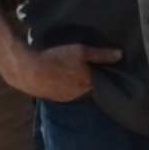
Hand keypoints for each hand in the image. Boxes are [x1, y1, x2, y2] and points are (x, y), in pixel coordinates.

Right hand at [0, 40, 114, 105]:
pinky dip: (65, 85)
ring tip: (72, 70)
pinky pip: (65, 91)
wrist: (28, 71)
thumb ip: (101, 55)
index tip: (103, 65)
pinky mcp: (55, 98)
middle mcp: (81, 94)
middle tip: (86, 65)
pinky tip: (60, 76)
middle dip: (90, 76)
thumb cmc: (56, 59)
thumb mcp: (80, 51)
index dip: (103, 72)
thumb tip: (121, 55)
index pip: (103, 80)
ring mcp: (67, 97)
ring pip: (77, 89)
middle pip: (90, 85)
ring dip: (76, 81)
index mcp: (89, 83)